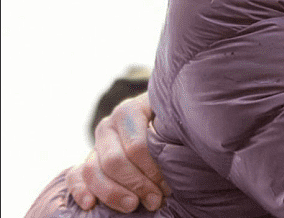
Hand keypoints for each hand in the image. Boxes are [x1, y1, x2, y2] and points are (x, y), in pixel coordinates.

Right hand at [66, 92, 170, 211]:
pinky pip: (74, 175)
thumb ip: (170, 133)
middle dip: (136, 184)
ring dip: (112, 193)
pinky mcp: (87, 160)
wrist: (158, 121)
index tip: (167, 187)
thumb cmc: (170, 125)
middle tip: (156, 200)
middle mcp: (109, 125)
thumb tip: (175, 159)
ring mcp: (96, 143)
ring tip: (133, 206)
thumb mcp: (172, 122)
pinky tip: (90, 205)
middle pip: (114, 161)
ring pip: (92, 170)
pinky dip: (80, 190)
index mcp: (130, 111)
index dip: (151, 170)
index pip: (136, 146)